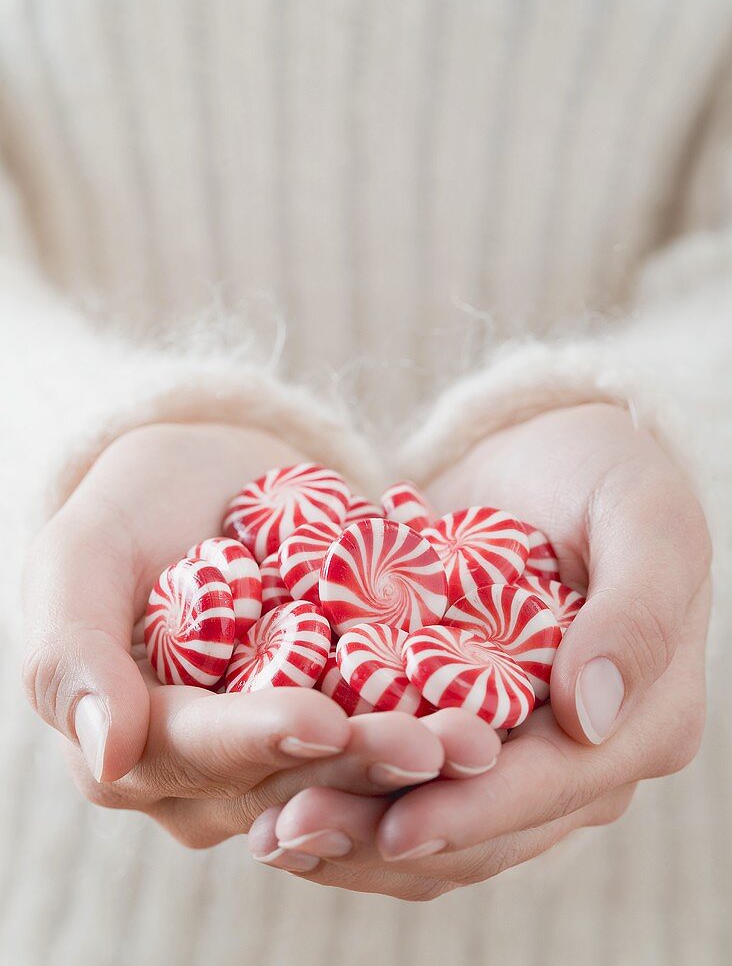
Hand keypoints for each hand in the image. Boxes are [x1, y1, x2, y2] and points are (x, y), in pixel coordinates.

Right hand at [22, 422, 494, 854]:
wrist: (203, 477)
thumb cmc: (127, 511)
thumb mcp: (78, 558)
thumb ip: (71, 653)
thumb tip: (106, 757)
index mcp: (139, 748)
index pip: (200, 753)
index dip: (260, 740)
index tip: (323, 720)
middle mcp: (215, 771)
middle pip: (292, 775)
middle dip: (365, 762)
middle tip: (442, 742)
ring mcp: (285, 748)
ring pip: (354, 764)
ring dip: (419, 751)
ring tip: (484, 730)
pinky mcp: (343, 711)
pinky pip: (391, 718)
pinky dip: (437, 707)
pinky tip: (495, 697)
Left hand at [249, 403, 710, 896]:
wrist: (546, 453)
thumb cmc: (605, 472)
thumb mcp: (641, 515)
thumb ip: (636, 610)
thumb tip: (592, 716)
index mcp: (647, 722)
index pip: (556, 786)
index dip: (476, 812)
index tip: (396, 829)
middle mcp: (587, 757)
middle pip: (487, 826)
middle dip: (389, 836)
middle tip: (290, 834)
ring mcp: (521, 750)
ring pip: (440, 820)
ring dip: (355, 833)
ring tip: (268, 831)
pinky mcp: (463, 727)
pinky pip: (407, 779)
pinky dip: (348, 787)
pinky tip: (274, 791)